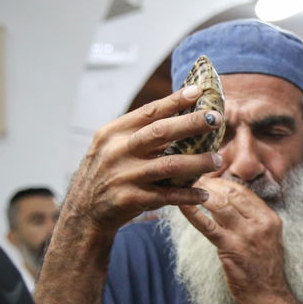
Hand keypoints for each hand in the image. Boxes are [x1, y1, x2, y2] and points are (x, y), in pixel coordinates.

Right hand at [60, 85, 223, 236]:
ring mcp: (124, 175)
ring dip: (198, 162)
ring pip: (169, 165)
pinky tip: (204, 194)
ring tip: (218, 159)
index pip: (148, 112)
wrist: (83, 212)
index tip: (198, 91)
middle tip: (217, 119)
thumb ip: (139, 133)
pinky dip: (188, 195)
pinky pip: (167, 195)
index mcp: (114, 133)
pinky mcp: (130, 199)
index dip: (175, 101)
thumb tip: (180, 113)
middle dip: (191, 123)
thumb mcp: (113, 147)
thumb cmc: (108, 173)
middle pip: (160, 132)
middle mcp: (117, 151)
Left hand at [178, 178, 293, 303]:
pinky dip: (193, 212)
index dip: (223, 180)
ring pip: (220, 204)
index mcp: (270, 218)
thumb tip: (228, 203)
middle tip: (191, 179)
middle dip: (209, 183)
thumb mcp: (267, 238)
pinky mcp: (231, 248)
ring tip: (185, 188)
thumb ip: (252, 220)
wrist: (270, 296)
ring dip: (200, 193)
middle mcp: (261, 223)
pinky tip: (182, 205)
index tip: (207, 177)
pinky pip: (208, 225)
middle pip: (231, 193)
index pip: (244, 191)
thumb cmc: (264, 269)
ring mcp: (247, 235)